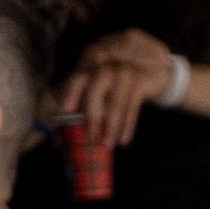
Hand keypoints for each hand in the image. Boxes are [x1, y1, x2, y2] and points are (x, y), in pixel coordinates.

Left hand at [55, 28, 180, 148]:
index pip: (77, 77)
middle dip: (92, 111)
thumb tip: (58, 143)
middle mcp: (106, 64)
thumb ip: (76, 112)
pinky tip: (124, 140)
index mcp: (89, 66)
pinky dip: (128, 124)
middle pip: (97, 83)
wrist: (151, 66)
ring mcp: (125, 70)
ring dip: (112, 123)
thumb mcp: (95, 92)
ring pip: (117, 98)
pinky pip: (133, 105)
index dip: (71, 93)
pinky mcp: (141, 80)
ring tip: (108, 144)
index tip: (66, 111)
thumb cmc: (113, 85)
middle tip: (90, 135)